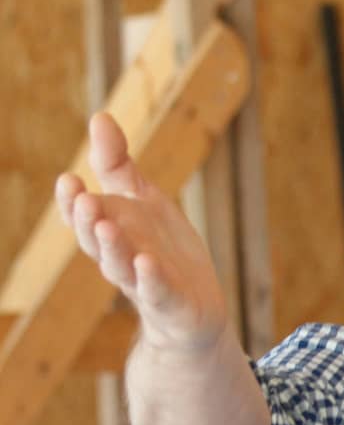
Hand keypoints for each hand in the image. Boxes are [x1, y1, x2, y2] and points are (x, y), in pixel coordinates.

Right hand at [56, 112, 227, 351]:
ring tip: (106, 225)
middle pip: (95, 241)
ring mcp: (143, 283)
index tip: (69, 180)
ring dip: (112, 247)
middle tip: (85, 199)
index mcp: (110, 231)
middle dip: (87, 221)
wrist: (194, 309)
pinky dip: (150, 279)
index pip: (82, 216)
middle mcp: (120, 258)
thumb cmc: (162, 249)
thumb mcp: (143, 201)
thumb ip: (117, 165)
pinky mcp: (170, 304)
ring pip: (120, 267)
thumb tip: (99, 116)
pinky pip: (156, 292)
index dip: (72, 201)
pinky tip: (146, 263)